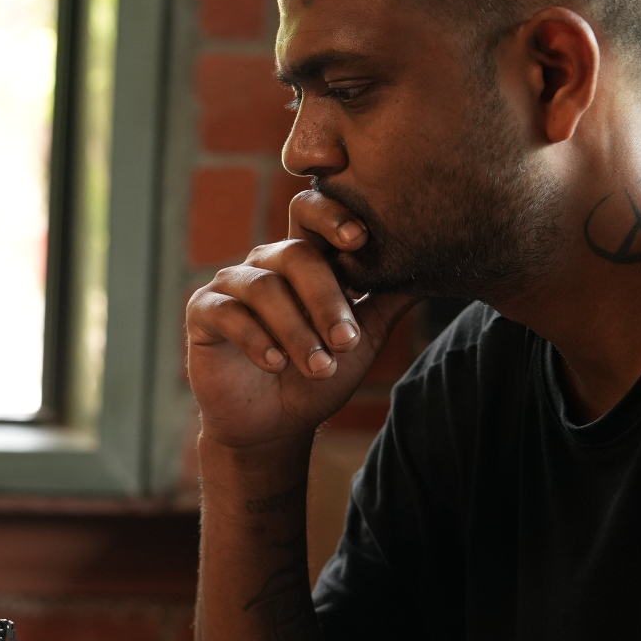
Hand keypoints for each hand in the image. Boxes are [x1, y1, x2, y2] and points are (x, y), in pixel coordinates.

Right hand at [184, 188, 420, 452]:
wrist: (274, 425)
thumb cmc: (318, 376)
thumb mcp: (363, 337)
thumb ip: (390, 299)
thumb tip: (437, 264)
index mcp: (305, 259)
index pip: (313, 215)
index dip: (331, 215)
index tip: (359, 240)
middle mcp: (266, 263)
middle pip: (295, 255)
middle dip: (325, 299)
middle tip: (345, 341)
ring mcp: (231, 285)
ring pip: (264, 287)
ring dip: (296, 330)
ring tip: (317, 367)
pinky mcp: (203, 312)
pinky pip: (227, 312)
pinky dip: (255, 337)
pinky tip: (274, 363)